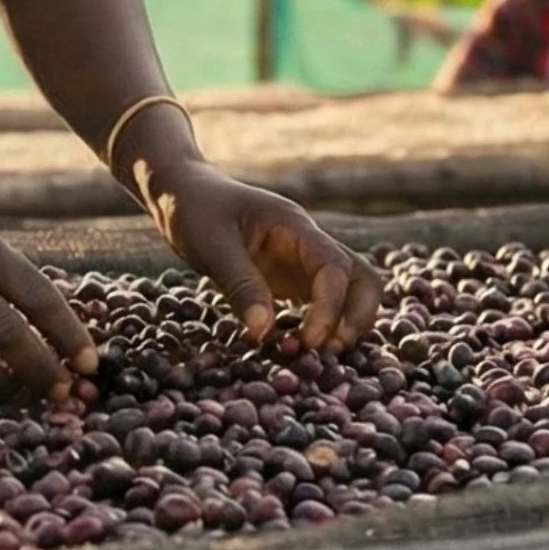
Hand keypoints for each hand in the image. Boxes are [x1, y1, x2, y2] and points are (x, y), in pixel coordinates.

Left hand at [145, 165, 384, 351]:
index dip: (330, 308)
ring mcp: (304, 262)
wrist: (185, 193)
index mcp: (296, 227)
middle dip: (357, 317)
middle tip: (328, 353)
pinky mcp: (292, 279)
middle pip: (363, 278)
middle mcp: (310, 244)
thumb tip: (263, 334)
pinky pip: (324, 303)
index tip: (309, 341)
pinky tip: (296, 349)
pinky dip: (322, 328)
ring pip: (352, 292)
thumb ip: (241, 286)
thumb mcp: (212, 246)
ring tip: (314, 356)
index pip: (336, 267)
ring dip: (345, 325)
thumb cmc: (195, 210)